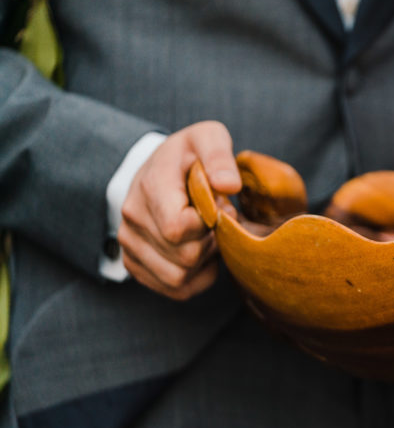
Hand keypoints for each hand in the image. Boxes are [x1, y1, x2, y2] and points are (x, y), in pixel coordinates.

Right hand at [119, 121, 240, 299]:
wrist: (158, 169)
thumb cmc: (188, 155)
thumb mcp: (207, 138)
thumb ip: (219, 155)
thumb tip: (229, 185)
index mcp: (150, 187)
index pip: (178, 228)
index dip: (209, 223)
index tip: (217, 205)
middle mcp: (132, 220)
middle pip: (185, 257)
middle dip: (211, 241)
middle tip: (215, 219)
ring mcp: (130, 245)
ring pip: (179, 279)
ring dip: (204, 262)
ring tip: (206, 235)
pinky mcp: (135, 265)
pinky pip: (175, 290)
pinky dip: (197, 278)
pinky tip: (200, 252)